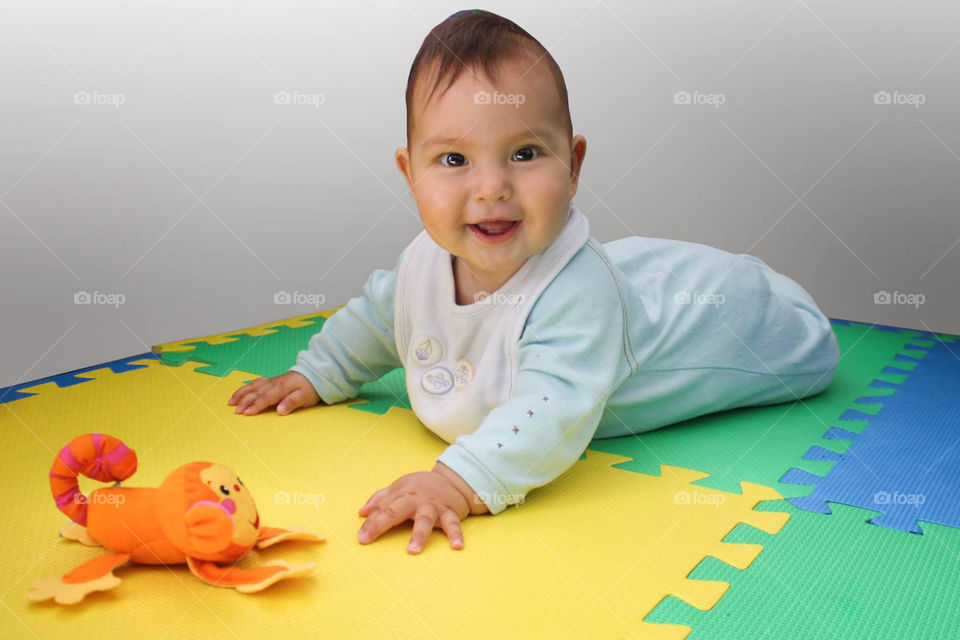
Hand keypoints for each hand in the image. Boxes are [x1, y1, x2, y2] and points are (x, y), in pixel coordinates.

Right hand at [228, 371, 320, 415]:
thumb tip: (280, 410)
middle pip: (255, 393)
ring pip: (252, 386)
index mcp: (281, 388)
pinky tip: (241, 391)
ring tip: (231, 402)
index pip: (265, 398)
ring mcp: (271, 381)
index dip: (255, 405)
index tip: (246, 412)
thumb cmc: (310, 388)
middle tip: (236, 411)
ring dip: (241, 393)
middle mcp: (273, 384)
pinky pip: (255, 382)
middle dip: (244, 401)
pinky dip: (246, 387)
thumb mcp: (305, 397)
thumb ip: (292, 402)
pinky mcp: (271, 380)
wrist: (314, 374)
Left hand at [357, 469, 471, 552]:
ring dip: (419, 534)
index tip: (361, 537)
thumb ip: (381, 498)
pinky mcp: (450, 512)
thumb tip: (362, 512)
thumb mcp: (400, 487)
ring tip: (413, 550)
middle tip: (367, 539)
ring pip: (425, 520)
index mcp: (402, 493)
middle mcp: (416, 499)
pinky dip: (456, 535)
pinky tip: (457, 546)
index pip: (382, 508)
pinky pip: (453, 524)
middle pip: (396, 511)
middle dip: (381, 524)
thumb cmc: (422, 486)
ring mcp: (433, 506)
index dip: (370, 522)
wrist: (452, 479)